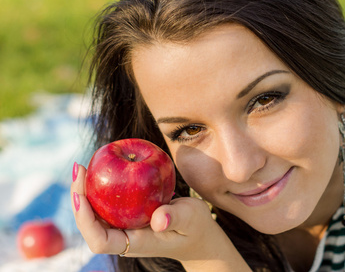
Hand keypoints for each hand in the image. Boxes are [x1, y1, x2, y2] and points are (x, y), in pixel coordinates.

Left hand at [71, 163, 250, 270]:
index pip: (99, 241)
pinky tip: (104, 167)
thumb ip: (175, 219)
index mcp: (135, 243)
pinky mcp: (130, 216)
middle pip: (90, 225)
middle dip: (79, 199)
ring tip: (84, 166)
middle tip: (79, 168)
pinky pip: (109, 203)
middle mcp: (125, 237)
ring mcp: (126, 227)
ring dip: (86, 191)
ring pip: (97, 213)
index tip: (80, 195)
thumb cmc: (197, 228)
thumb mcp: (191, 219)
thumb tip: (158, 220)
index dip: (84, 220)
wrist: (200, 235)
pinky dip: (103, 187)